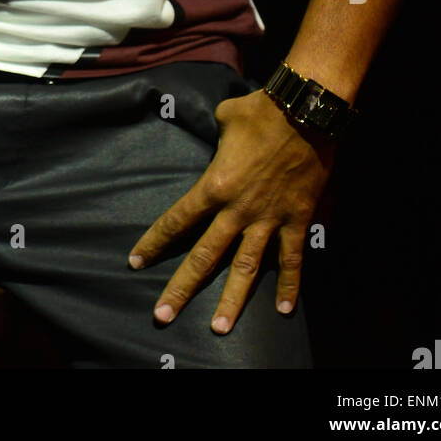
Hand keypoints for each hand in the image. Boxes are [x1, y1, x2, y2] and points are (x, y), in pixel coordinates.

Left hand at [127, 89, 335, 332]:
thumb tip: (219, 137)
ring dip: (232, 300)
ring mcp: (268, 219)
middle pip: (204, 256)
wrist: (304, 112)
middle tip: (163, 314)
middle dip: (182, 287)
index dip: (154, 242)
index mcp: (214, 186)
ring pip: (245, 268)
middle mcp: (237, 210)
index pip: (176, 220)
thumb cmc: (259, 111)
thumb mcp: (225, 118)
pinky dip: (289, 286)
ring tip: (220, 328)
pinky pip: (292, 259)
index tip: (136, 262)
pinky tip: (283, 310)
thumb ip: (216, 136)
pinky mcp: (297, 220)